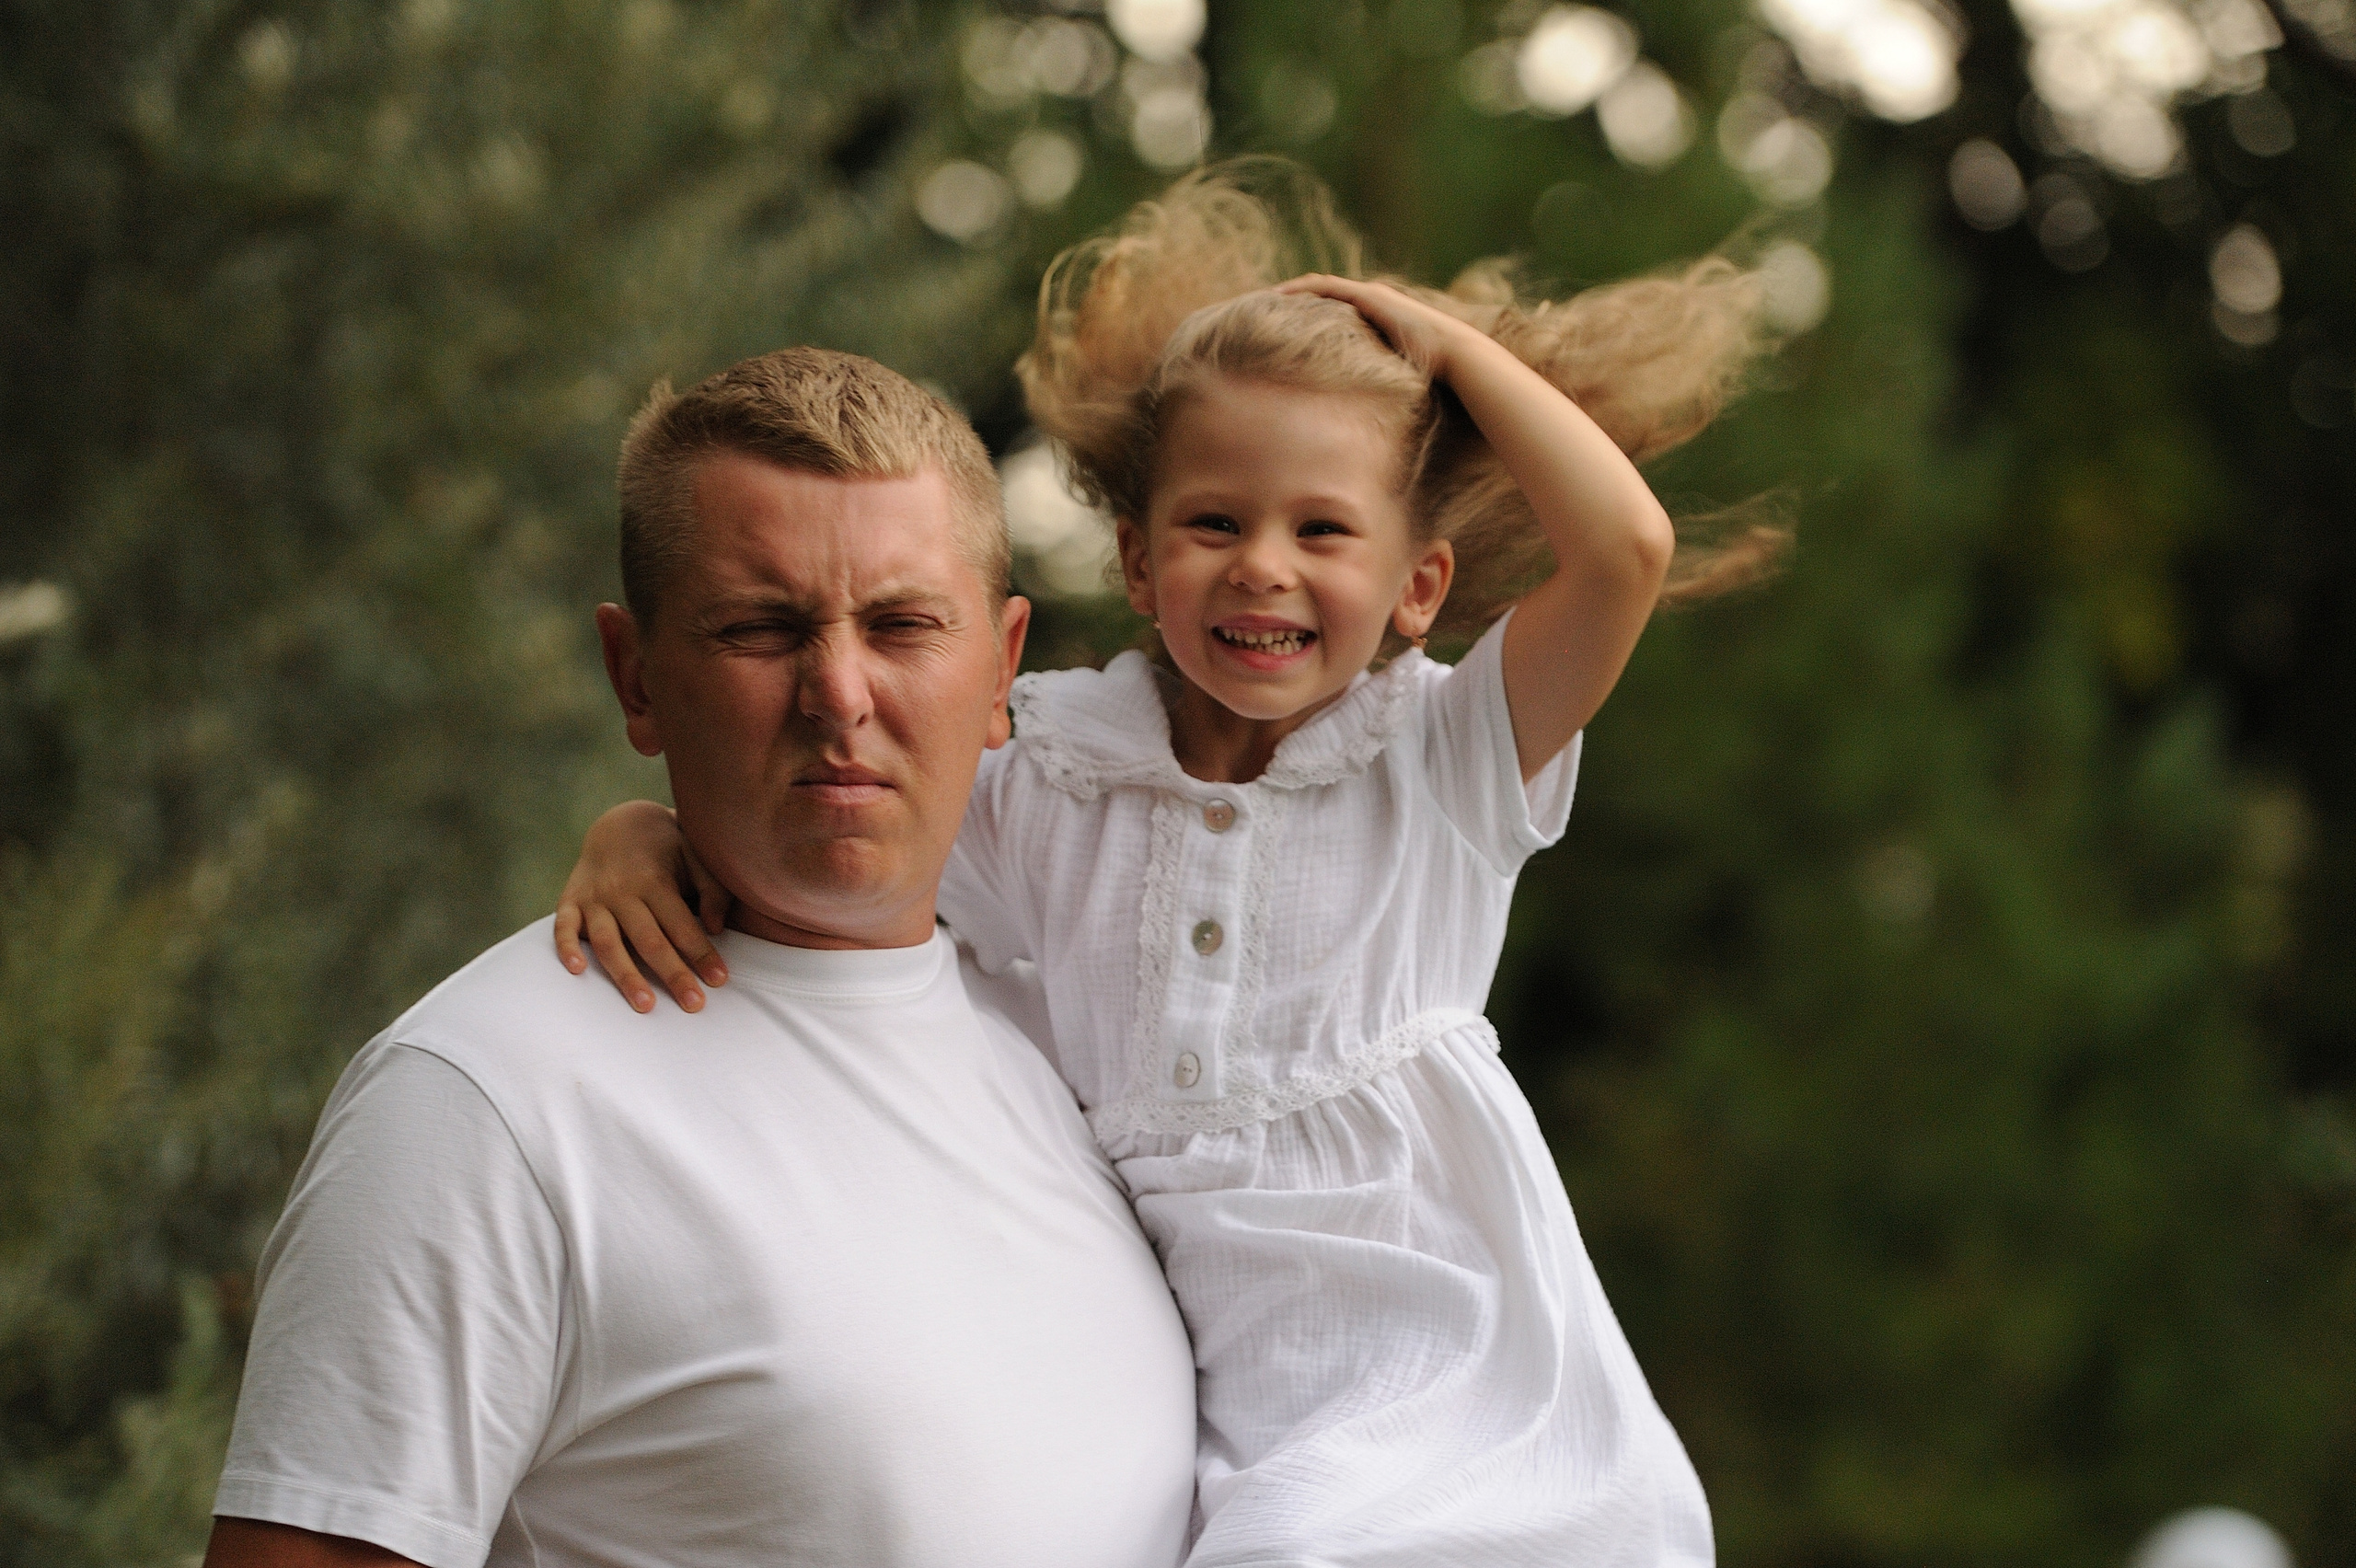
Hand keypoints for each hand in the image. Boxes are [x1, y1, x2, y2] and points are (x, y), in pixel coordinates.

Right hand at [553, 800, 732, 1013]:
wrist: (619, 822)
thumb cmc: (667, 847)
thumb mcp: (695, 855)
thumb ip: (710, 888)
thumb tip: (716, 927)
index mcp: (655, 880)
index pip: (681, 924)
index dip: (701, 953)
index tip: (720, 980)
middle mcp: (622, 891)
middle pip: (649, 940)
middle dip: (672, 974)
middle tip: (693, 1004)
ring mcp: (593, 898)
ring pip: (608, 942)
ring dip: (626, 975)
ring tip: (645, 1005)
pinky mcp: (570, 901)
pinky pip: (563, 926)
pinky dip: (566, 947)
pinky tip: (577, 970)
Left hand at [1272, 274, 1478, 378]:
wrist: (1453, 354)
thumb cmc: (1431, 371)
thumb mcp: (1394, 372)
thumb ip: (1376, 376)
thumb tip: (1364, 405)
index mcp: (1375, 314)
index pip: (1334, 304)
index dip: (1308, 307)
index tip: (1282, 318)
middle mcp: (1371, 298)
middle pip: (1323, 290)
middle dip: (1295, 295)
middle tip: (1264, 304)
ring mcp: (1371, 294)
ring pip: (1321, 284)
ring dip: (1293, 289)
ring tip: (1264, 297)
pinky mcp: (1369, 296)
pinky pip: (1328, 287)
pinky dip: (1303, 289)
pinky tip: (1280, 295)